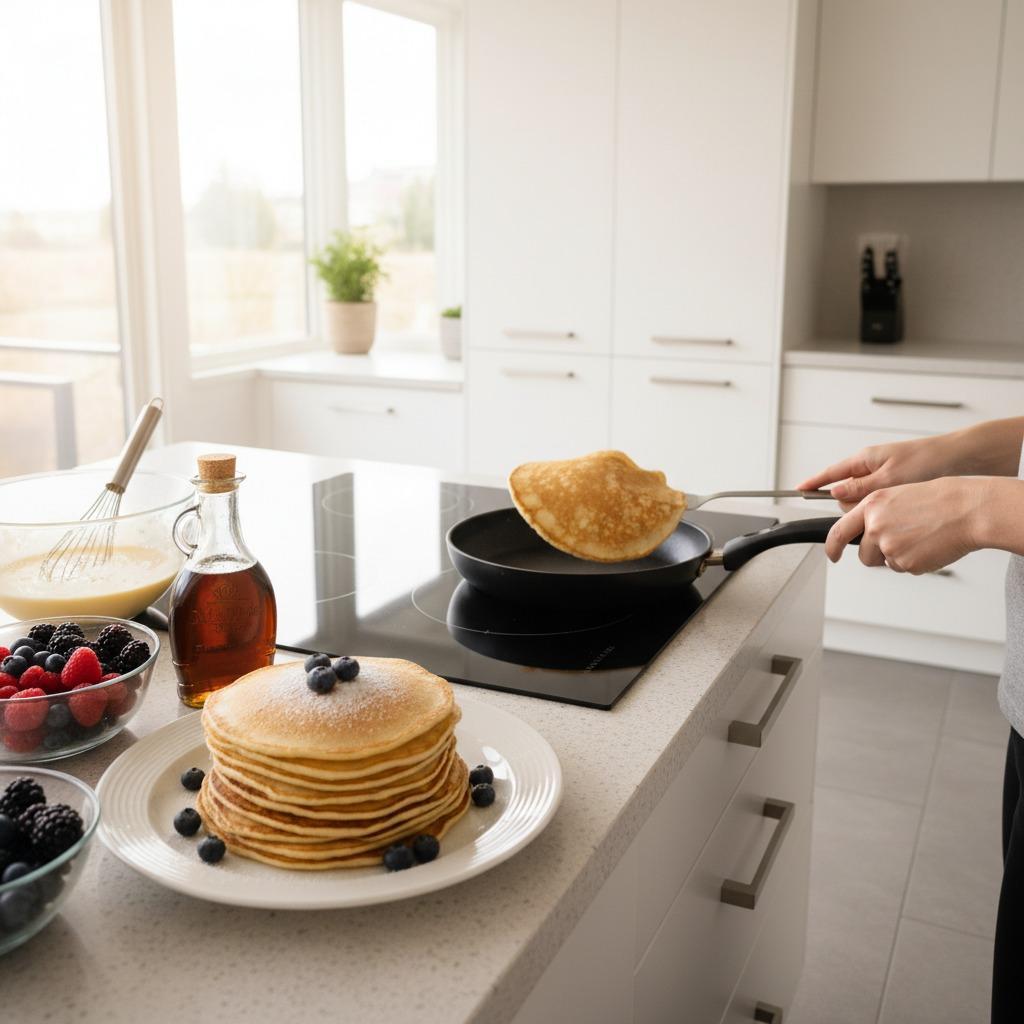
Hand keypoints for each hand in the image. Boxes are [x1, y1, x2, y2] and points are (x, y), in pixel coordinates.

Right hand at [797, 436, 955, 509]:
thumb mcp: (890, 477)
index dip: (814, 483)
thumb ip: (860, 487)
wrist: (959, 459)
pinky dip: (881, 509)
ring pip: (860, 500)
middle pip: (845, 493)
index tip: (798, 491)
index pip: (831, 473)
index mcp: (865, 459)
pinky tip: (896, 511)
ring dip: (870, 509)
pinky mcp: (893, 486)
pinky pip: (875, 501)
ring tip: (893, 507)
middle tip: (872, 508)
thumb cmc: (928, 462)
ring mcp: (881, 477)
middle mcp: (869, 468)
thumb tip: (835, 493)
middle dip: (852, 505)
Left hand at [824, 477, 989, 572]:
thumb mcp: (898, 495)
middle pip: (864, 555)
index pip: (839, 531)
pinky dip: (916, 561)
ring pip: (885, 562)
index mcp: (872, 506)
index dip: (832, 546)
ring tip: (920, 538)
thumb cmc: (941, 500)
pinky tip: (929, 545)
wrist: (968, 510)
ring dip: (898, 557)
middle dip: (876, 555)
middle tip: (900, 544)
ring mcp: (889, 546)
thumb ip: (876, 514)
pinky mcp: (905, 563)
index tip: (832, 554)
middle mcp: (875, 526)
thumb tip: (865, 531)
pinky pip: (905, 568)